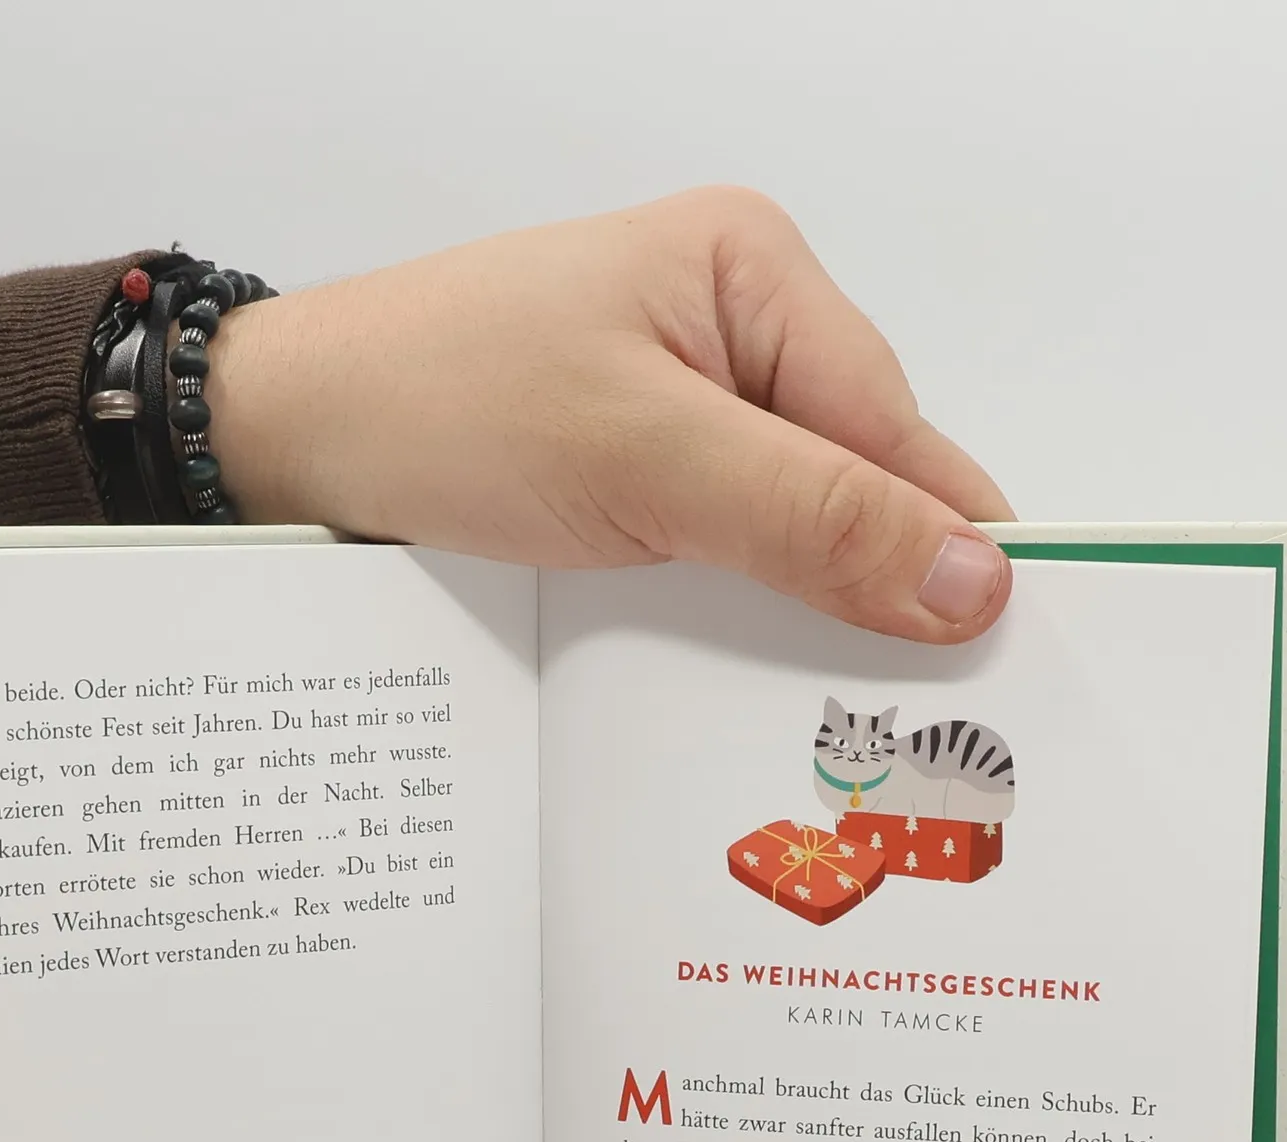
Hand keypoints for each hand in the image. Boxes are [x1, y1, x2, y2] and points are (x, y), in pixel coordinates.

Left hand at [210, 186, 1013, 643]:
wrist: (288, 437)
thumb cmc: (441, 401)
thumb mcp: (643, 457)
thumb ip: (810, 517)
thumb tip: (972, 578)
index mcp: (756, 277)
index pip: (897, 432)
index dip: (946, 548)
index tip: (998, 660)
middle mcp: (736, 335)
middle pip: (858, 484)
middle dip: (870, 591)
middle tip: (898, 720)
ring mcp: (686, 410)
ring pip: (795, 531)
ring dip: (799, 612)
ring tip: (819, 710)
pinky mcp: (642, 475)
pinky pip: (730, 553)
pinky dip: (737, 612)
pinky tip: (736, 670)